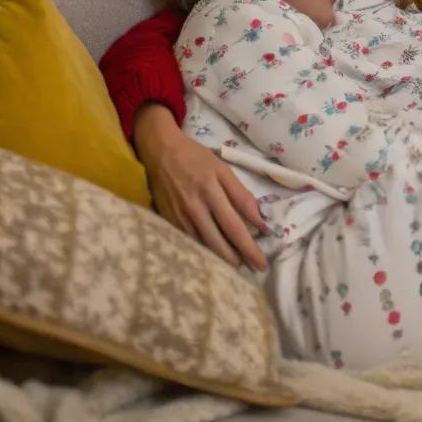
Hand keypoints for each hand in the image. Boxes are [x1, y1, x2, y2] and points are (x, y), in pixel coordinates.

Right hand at [133, 104, 270, 271]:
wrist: (160, 151)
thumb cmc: (195, 158)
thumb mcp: (222, 169)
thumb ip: (241, 195)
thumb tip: (259, 220)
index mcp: (211, 192)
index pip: (235, 226)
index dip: (249, 246)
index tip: (262, 262)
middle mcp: (195, 209)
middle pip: (219, 242)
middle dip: (238, 259)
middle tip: (253, 270)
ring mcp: (179, 218)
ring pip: (202, 247)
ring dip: (220, 261)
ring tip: (237, 268)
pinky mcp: (168, 223)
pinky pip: (188, 243)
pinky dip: (202, 253)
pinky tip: (212, 260)